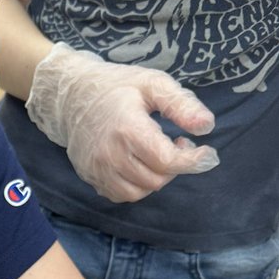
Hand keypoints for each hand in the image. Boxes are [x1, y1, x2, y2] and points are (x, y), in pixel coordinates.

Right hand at [26, 42, 218, 202]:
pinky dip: (137, 186)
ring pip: (140, 192)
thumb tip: (207, 126)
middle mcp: (109, 155)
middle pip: (156, 180)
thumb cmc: (117, 87)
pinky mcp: (90, 177)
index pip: (167, 161)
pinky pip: (121, 195)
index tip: (207, 153)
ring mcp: (97, 169)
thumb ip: (182, 104)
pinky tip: (138, 165)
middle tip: (176, 145)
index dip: (193, 161)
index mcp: (127, 129)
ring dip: (156, 178)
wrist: (72, 97)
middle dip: (175, 166)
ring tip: (157, 155)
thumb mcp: (153, 84)